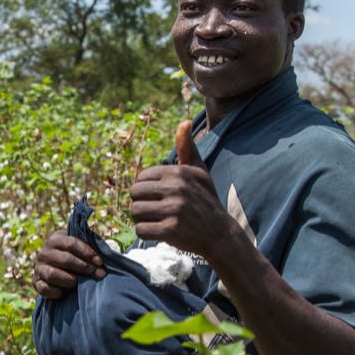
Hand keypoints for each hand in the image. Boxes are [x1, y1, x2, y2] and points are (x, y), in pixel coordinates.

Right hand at [32, 231, 104, 298]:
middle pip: (66, 259)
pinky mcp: (36, 282)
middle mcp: (44, 252)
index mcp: (55, 239)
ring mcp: (38, 268)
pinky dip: (57, 292)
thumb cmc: (73, 257)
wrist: (55, 269)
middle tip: (99, 274)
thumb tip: (105, 252)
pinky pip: (45, 289)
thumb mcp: (78, 248)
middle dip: (85, 268)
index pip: (71, 243)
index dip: (87, 253)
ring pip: (54, 275)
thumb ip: (89, 246)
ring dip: (71, 280)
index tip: (100, 262)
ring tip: (80, 283)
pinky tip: (67, 293)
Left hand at [129, 120, 228, 257]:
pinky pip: (140, 230)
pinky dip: (147, 233)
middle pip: (134, 194)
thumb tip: (185, 121)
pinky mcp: (171, 230)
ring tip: (160, 220)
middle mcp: (176, 188)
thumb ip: (187, 148)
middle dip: (142, 203)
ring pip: (135, 212)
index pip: (140, 178)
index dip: (146, 189)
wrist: (220, 234)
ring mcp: (174, 209)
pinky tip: (161, 232)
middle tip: (158, 211)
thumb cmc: (205, 200)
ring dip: (143, 219)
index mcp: (178, 172)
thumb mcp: (199, 172)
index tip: (161, 197)